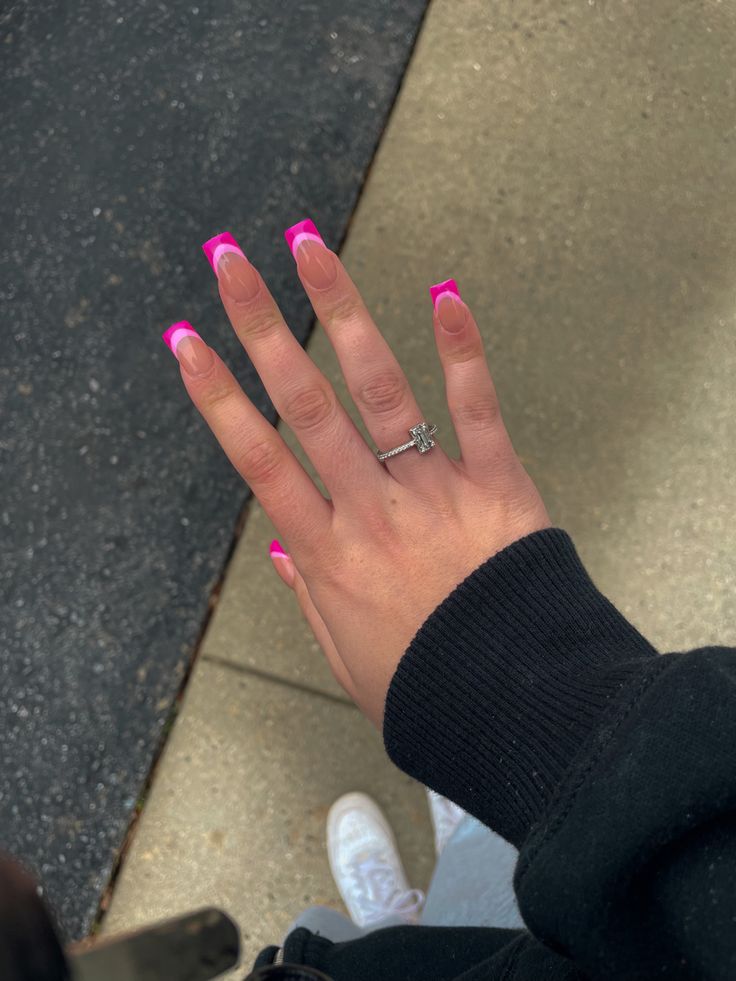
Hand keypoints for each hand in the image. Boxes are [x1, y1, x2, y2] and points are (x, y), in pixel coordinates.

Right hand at [164, 224, 549, 726]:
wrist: (519, 706)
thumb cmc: (431, 687)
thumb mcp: (348, 659)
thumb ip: (313, 598)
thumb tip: (286, 552)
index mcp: (331, 553)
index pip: (259, 460)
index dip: (217, 397)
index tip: (185, 344)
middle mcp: (373, 511)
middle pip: (304, 404)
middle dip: (261, 326)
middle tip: (229, 262)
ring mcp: (435, 491)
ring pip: (378, 389)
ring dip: (340, 312)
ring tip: (308, 248)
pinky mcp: (497, 485)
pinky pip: (476, 409)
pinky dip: (462, 351)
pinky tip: (445, 294)